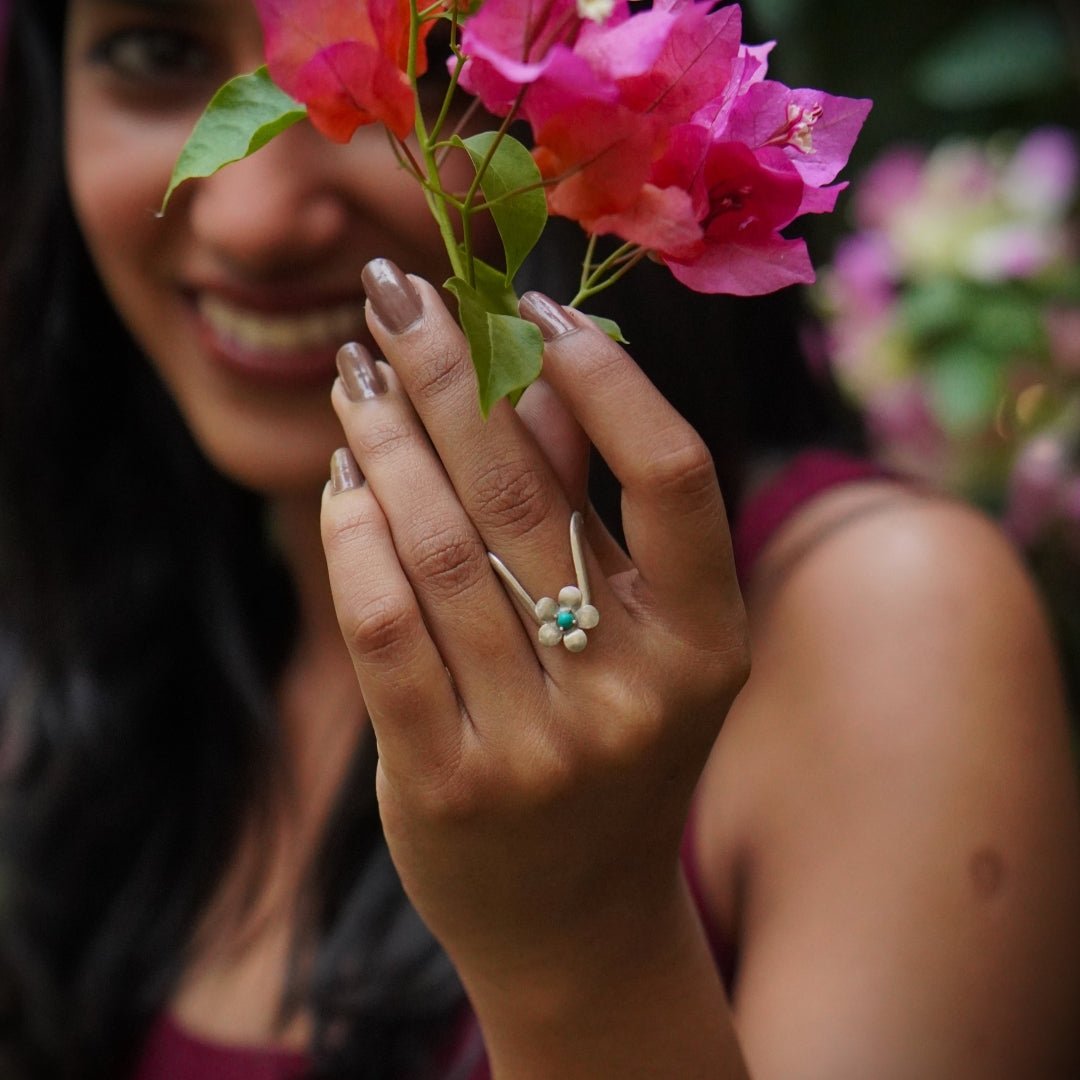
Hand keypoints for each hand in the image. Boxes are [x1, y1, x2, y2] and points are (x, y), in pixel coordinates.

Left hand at [321, 258, 748, 1000]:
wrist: (575, 922)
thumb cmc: (610, 752)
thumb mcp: (638, 639)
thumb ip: (592, 503)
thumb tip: (537, 360)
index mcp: (709, 641)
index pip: (674, 473)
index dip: (605, 375)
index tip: (530, 304)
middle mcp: (636, 693)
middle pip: (526, 494)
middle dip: (451, 372)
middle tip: (397, 291)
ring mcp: (542, 748)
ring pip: (440, 550)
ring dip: (384, 441)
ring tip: (356, 372)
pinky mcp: (448, 786)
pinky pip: (383, 629)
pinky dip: (353, 537)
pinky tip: (342, 480)